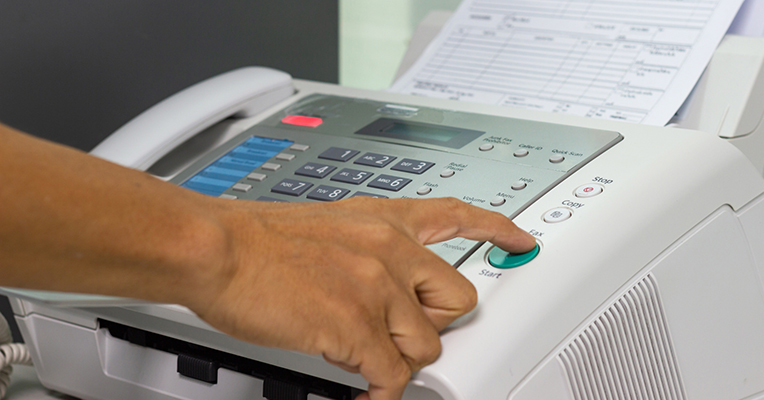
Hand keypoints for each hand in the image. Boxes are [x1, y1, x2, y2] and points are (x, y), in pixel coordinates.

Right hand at [191, 197, 535, 399]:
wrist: (217, 249)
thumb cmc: (257, 239)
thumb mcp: (326, 223)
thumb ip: (364, 247)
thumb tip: (378, 282)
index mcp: (384, 221)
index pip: (457, 216)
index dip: (497, 230)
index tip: (520, 238)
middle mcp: (391, 249)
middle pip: (458, 298)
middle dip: (436, 324)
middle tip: (402, 333)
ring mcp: (377, 288)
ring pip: (427, 346)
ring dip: (398, 360)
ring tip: (362, 358)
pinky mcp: (357, 326)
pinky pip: (393, 378)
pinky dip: (380, 395)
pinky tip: (362, 392)